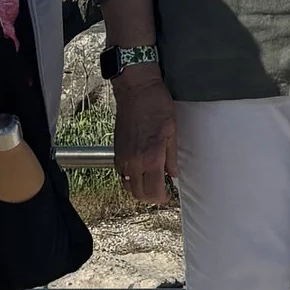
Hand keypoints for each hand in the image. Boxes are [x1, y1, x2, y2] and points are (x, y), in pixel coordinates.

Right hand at [111, 68, 179, 203]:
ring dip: (140, 190)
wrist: (136, 91)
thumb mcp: (172, 130)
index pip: (154, 191)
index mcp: (151, 157)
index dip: (162, 197)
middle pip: (139, 194)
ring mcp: (123, 157)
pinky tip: (140, 172)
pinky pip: (121, 174)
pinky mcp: (116, 152)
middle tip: (161, 191)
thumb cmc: (157, 106)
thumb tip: (172, 174)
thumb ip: (172, 156)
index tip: (168, 196)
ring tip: (151, 183)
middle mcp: (134, 161)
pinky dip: (131, 179)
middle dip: (151, 197)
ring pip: (128, 186)